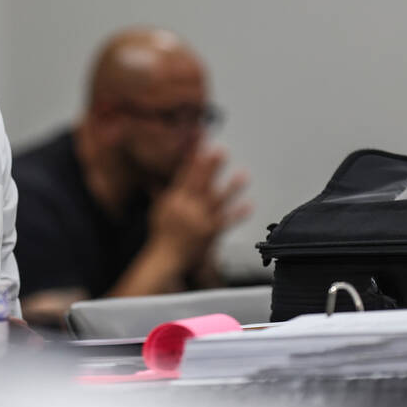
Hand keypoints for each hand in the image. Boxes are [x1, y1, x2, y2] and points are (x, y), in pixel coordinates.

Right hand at [147, 145, 252, 270]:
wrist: (165, 259)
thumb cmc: (161, 236)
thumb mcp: (158, 210)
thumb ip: (162, 192)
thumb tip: (157, 176)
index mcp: (174, 200)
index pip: (185, 175)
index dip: (195, 160)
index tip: (202, 146)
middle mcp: (186, 208)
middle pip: (201, 183)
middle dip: (211, 166)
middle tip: (221, 151)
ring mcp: (199, 221)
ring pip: (217, 200)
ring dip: (231, 187)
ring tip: (243, 174)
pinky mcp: (210, 233)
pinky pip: (226, 221)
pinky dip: (238, 213)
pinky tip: (249, 204)